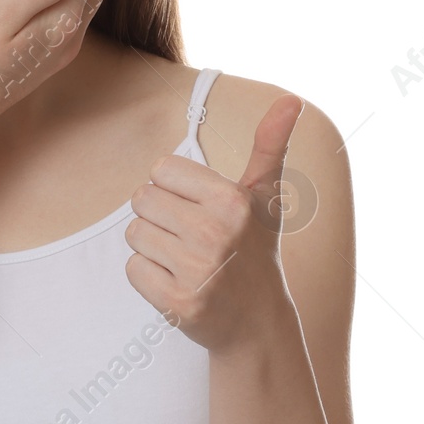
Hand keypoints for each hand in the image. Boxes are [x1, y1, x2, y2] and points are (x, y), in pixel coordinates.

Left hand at [124, 93, 304, 351]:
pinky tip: (178, 282)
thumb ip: (269, 145)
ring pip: (133, 234)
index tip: (199, 209)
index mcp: (232, 200)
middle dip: (160, 217)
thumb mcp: (263, 197)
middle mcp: (215, 233)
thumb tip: (291, 100)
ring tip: (186, 260)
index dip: (174, 189)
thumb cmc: (255, 249)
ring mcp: (198, 270)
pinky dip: (148, 277)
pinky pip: (132, 269)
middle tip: (192, 238)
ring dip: (153, 247)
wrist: (259, 323)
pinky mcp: (178, 302)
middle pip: (141, 200)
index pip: (160, 170)